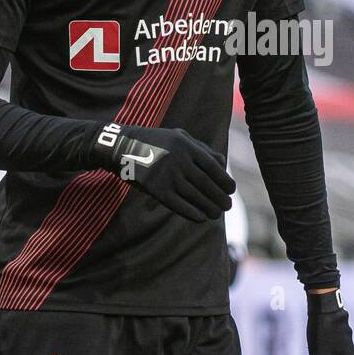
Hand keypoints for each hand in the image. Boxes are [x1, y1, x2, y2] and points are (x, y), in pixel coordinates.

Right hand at [94, 122, 234, 221]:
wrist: (123, 147)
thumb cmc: (156, 142)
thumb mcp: (178, 137)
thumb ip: (201, 148)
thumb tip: (222, 164)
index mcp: (186, 146)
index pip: (213, 166)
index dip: (224, 180)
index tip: (231, 190)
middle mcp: (178, 160)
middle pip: (205, 183)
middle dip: (219, 197)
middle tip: (227, 206)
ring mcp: (167, 175)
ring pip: (194, 195)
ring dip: (208, 207)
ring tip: (216, 214)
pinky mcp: (156, 188)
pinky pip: (178, 204)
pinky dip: (191, 212)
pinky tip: (201, 217)